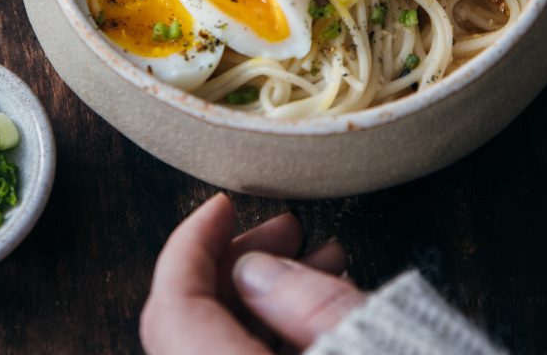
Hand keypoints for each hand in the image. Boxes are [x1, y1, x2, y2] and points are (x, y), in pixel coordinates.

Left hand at [140, 192, 365, 354]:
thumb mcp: (372, 345)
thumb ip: (308, 304)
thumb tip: (253, 269)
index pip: (174, 306)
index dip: (193, 243)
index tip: (222, 206)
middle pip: (191, 324)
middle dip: (240, 264)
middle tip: (288, 230)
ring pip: (219, 345)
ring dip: (266, 300)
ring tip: (324, 265)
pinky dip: (275, 335)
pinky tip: (324, 310)